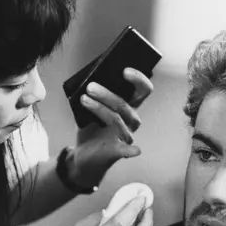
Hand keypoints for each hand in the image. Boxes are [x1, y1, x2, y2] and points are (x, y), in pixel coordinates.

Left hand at [70, 68, 153, 186]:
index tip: (124, 70)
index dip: (138, 79)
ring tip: (83, 99)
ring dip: (99, 108)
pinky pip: (126, 150)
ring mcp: (125, 136)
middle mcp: (131, 120)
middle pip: (124, 105)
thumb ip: (94, 94)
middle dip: (107, 94)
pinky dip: (132, 150)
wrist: (84, 155)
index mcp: (129, 106)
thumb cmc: (90, 127)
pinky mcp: (117, 152)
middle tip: (90, 86)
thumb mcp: (90, 107)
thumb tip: (90, 79)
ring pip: (116, 119)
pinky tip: (136, 150)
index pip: (142, 90)